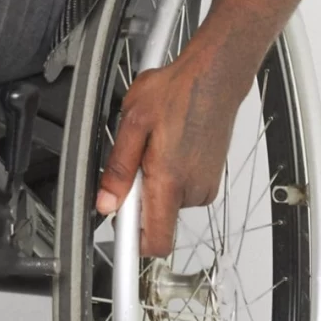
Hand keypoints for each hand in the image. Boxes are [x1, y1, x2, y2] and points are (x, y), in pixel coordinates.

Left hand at [94, 50, 243, 257]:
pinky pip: (181, 189)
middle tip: (137, 159)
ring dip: (155, 183)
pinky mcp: (211, 178)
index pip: (156, 241)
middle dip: (139, 198)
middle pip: (156, 219)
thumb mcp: (133, 124)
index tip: (118, 235)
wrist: (215, 76)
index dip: (133, 244)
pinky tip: (171, 145)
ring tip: (156, 145)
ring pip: (167, 202)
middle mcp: (192, 190)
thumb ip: (118, 169)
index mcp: (170, 181)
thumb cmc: (178, 92)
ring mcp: (205, 185)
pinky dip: (170, 175)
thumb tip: (106, 202)